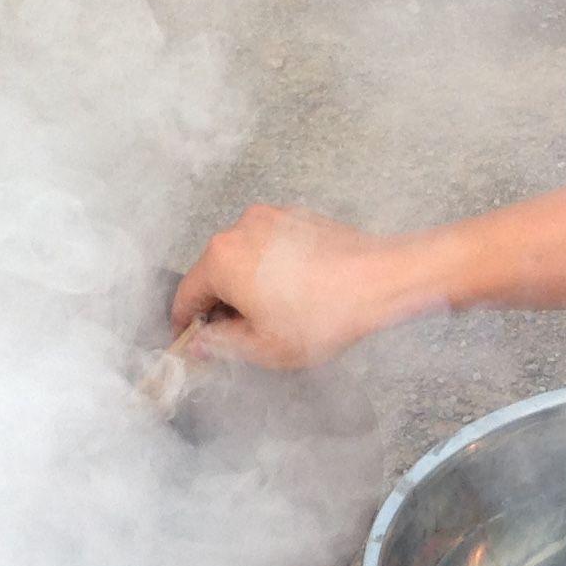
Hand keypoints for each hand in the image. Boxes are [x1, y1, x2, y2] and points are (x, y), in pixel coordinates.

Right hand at [169, 204, 425, 368]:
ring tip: (273, 317)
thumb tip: (200, 342)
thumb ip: (220, 345)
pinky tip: (295, 294)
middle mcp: (239, 229)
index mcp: (221, 259)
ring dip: (247, 286)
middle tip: (238, 336)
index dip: (185, 323)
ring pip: (242, 258)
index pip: (186, 294)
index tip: (190, 340)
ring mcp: (270, 218)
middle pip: (213, 273)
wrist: (379, 280)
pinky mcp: (296, 218)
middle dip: (220, 305)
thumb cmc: (324, 314)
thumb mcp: (263, 347)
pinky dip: (270, 269)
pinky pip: (268, 247)